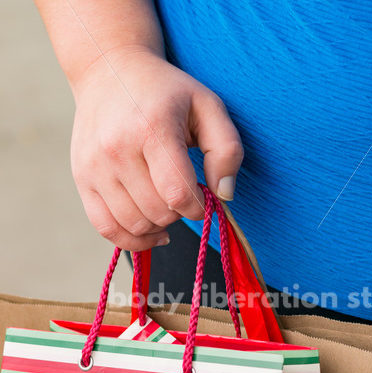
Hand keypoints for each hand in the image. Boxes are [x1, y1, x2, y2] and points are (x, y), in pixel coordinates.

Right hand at [70, 47, 242, 250]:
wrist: (109, 71)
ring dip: (159, 226)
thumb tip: (223, 195)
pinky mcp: (82, 179)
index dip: (198, 207)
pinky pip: (106, 228)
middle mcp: (116, 149)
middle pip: (157, 212)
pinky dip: (132, 239)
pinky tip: (150, 231)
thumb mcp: (208, 107)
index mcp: (151, 128)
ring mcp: (94, 166)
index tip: (202, 197)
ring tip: (167, 207)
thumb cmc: (167, 92)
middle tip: (184, 195)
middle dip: (180, 214)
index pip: (177, 193)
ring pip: (134, 225)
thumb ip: (227, 151)